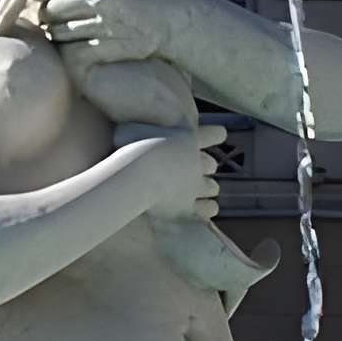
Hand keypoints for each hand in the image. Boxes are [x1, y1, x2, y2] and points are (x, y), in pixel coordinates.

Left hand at [42, 0, 202, 64]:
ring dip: (55, 33)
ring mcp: (105, 26)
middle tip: (46, 16)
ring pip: (60, 32)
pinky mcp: (111, 48)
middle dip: (45, 14)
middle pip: (53, 8)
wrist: (175, 20)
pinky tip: (72, 49)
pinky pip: (76, 53)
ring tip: (57, 32)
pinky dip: (70, 52)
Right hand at [111, 121, 227, 219]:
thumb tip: (121, 128)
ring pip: (213, 188)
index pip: (215, 134)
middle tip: (189, 169)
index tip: (220, 134)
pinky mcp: (188, 207)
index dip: (216, 134)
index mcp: (188, 140)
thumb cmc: (131, 146)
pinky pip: (208, 209)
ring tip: (196, 193)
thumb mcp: (129, 129)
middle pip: (210, 164)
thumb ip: (135, 129)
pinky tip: (199, 212)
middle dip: (204, 167)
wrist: (138, 171)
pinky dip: (204, 210)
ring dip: (206, 190)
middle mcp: (196, 162)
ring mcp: (194, 186)